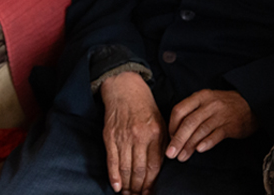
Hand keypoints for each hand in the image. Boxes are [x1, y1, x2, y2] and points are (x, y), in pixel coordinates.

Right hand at [101, 71, 165, 193]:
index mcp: (155, 133)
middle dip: (139, 187)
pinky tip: (116, 187)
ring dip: (127, 185)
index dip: (152, 182)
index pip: (154, 166)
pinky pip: (112, 160)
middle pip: (139, 170)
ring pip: (126, 168)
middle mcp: (140, 137)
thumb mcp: (161, 122)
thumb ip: (163, 143)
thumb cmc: (145, 108)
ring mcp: (123, 137)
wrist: (125, 90)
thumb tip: (163, 166)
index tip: (150, 192)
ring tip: (128, 194)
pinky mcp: (110, 137)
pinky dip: (114, 176)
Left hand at [165, 89, 258, 161]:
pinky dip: (207, 142)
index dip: (171, 126)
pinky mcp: (231, 125)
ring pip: (200, 130)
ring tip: (182, 157)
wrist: (251, 104)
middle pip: (188, 122)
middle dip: (177, 140)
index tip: (170, 139)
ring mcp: (221, 114)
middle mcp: (209, 104)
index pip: (179, 110)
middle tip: (170, 154)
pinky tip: (199, 150)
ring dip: (189, 145)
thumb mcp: (207, 103)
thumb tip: (174, 134)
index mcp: (200, 97)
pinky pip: (216, 134)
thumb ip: (192, 113)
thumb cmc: (224, 106)